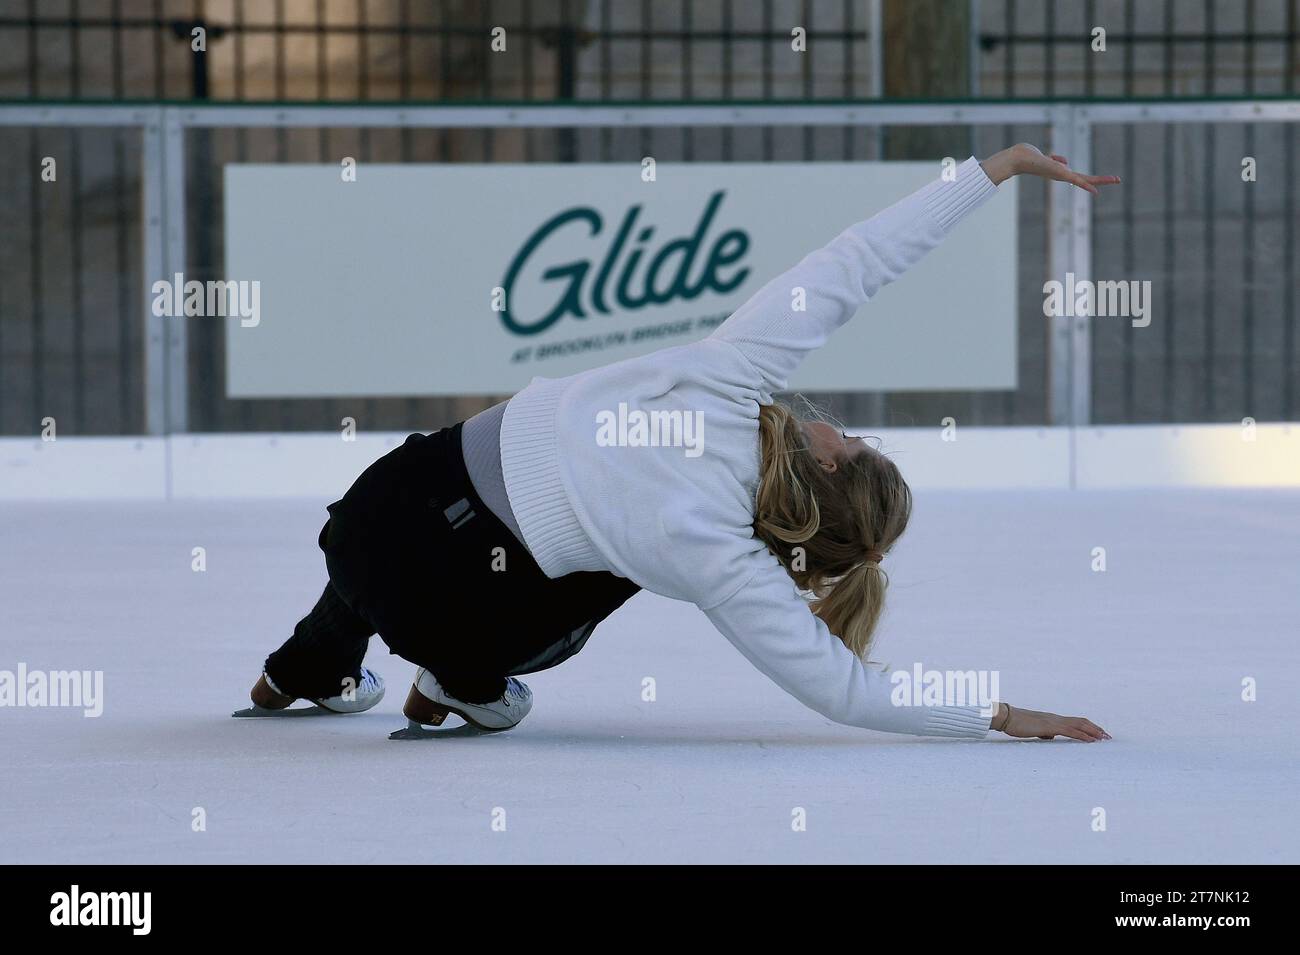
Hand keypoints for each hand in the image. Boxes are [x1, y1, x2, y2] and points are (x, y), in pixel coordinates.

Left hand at [980, 143, 1120, 194]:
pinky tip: (1096, 191)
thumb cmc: (1029, 157)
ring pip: (1085, 179)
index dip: (1090, 180)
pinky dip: (1086, 185)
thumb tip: (1064, 160)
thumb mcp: (1046, 157)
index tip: (1099, 185)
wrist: (1018, 159)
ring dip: (1101, 180)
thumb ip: (1055, 159)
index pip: (1079, 177)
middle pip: (1086, 179)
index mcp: (1060, 172)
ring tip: (1117, 180)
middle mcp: (1062, 175)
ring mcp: (1062, 175)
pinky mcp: (1060, 173)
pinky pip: (1076, 180)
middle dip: (1101, 181)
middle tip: (1118, 180)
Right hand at [993, 703, 1110, 741]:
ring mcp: (1053, 721)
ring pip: (1079, 724)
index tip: (1098, 733)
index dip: (1088, 726)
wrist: (1006, 717)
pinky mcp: (1050, 726)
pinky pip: (1071, 731)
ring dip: (1093, 731)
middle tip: (1108, 737)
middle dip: (1095, 729)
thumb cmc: (1016, 724)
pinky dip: (1083, 735)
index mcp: (1052, 719)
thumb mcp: (1032, 729)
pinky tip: (1091, 740)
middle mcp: (1055, 718)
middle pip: (1081, 721)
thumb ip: (1043, 732)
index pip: (1074, 721)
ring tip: (1104, 738)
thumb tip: (1049, 736)